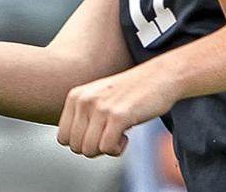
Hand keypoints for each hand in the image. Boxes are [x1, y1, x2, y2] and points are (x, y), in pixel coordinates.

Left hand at [56, 64, 177, 157]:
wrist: (162, 75)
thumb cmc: (133, 89)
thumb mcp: (98, 96)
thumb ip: (82, 115)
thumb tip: (73, 144)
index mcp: (76, 95)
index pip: (63, 138)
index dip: (82, 142)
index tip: (99, 133)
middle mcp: (85, 100)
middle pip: (76, 147)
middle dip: (94, 147)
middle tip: (111, 135)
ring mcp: (101, 107)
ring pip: (89, 150)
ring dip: (106, 149)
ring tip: (119, 134)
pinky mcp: (119, 116)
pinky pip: (107, 148)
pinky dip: (117, 149)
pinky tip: (126, 135)